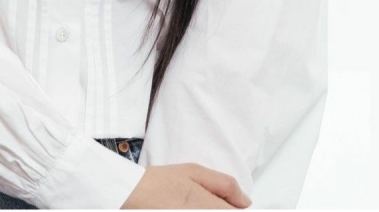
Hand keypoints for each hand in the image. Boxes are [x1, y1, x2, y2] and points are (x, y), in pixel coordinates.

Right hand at [120, 164, 252, 208]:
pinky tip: (189, 207)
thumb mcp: (194, 171)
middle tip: (208, 202)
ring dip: (212, 211)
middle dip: (223, 210)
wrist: (132, 194)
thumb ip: (225, 185)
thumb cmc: (161, 182)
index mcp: (210, 208)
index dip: (238, 209)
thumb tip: (245, 200)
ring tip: (194, 203)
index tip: (235, 205)